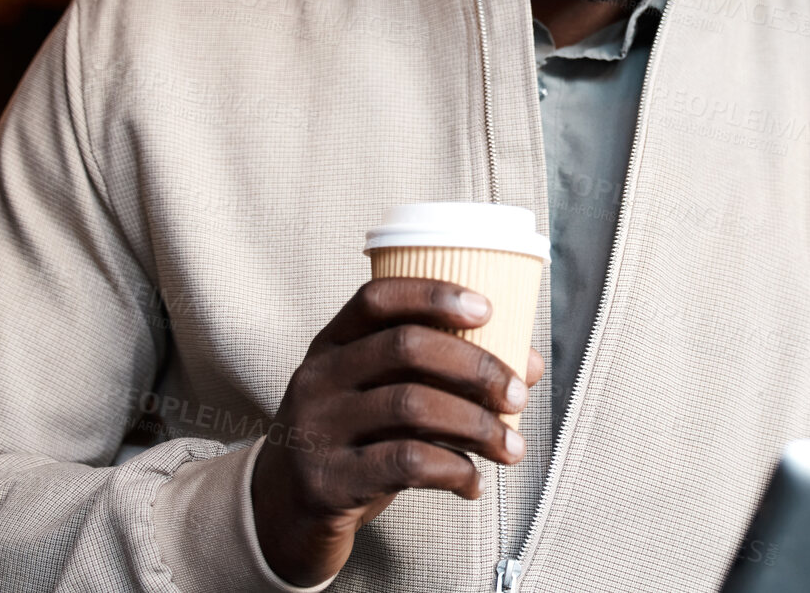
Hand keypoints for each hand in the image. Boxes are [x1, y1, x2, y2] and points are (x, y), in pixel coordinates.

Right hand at [249, 278, 544, 586]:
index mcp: (332, 345)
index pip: (377, 298)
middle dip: (476, 366)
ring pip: (413, 406)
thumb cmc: (349, 441)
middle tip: (516, 394)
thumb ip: (445, 375)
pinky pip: (404, 464)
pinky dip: (454, 470)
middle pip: (406, 347)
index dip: (434, 295)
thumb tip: (528, 365)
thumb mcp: (380, 396)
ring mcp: (317, 430)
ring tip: (510, 447)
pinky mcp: (328, 481)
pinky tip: (473, 482)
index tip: (487, 308)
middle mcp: (318, 379)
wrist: (281, 513)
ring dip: (478, 425)